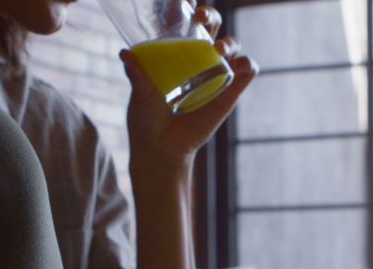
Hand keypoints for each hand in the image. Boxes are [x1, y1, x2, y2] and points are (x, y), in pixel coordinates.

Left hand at [120, 1, 257, 173]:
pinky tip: (238, 66)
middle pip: (213, 26)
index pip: (185, 21)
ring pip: (232, 45)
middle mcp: (198, 58)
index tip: (184, 2)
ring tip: (219, 49)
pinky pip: (247, 71)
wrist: (162, 150)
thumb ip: (137, 76)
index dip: (189, 7)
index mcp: (175, 51)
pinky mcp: (230, 92)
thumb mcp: (140, 96)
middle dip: (210, 15)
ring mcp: (216, 74)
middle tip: (200, 18)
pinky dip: (247, 65)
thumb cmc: (147, 119)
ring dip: (230, 41)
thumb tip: (125, 54)